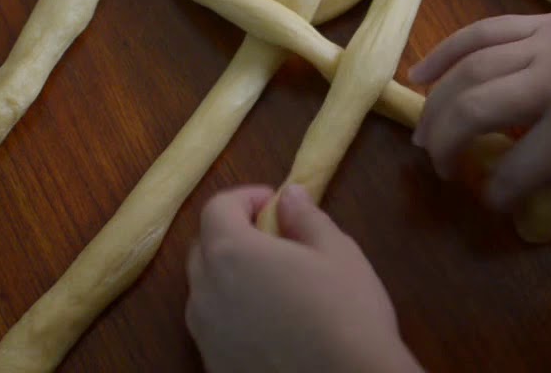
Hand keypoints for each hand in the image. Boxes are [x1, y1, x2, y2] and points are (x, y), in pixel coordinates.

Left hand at [185, 185, 420, 372]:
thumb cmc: (346, 313)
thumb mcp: (337, 253)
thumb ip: (305, 217)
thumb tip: (289, 195)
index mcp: (231, 253)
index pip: (217, 207)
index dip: (245, 198)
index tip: (274, 204)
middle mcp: (205, 291)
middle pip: (204, 247)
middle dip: (233, 233)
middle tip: (273, 239)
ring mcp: (205, 334)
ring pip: (205, 290)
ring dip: (228, 276)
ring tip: (271, 284)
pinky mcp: (213, 365)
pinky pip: (214, 327)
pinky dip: (231, 314)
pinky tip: (269, 324)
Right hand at [408, 0, 550, 208]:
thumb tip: (547, 182)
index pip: (522, 165)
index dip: (500, 192)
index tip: (494, 202)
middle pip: (475, 110)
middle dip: (446, 145)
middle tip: (441, 168)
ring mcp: (543, 43)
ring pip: (468, 69)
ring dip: (435, 105)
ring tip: (423, 134)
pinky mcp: (540, 20)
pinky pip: (481, 31)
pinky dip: (445, 51)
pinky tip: (420, 74)